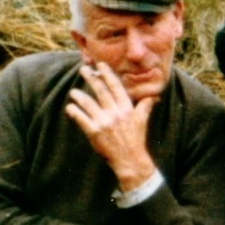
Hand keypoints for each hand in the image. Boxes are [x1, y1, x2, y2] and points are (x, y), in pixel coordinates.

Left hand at [65, 62, 157, 189]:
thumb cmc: (136, 140)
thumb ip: (145, 106)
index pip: (116, 87)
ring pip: (88, 103)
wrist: (130, 160)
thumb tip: (155, 97)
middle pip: (101, 91)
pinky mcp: (94, 132)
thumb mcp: (142, 121)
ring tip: (73, 92)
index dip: (108, 75)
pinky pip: (80, 118)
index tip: (100, 65)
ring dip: (79, 95)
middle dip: (91, 78)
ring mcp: (104, 122)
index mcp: (127, 109)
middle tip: (83, 69)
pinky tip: (70, 107)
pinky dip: (74, 111)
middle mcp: (115, 113)